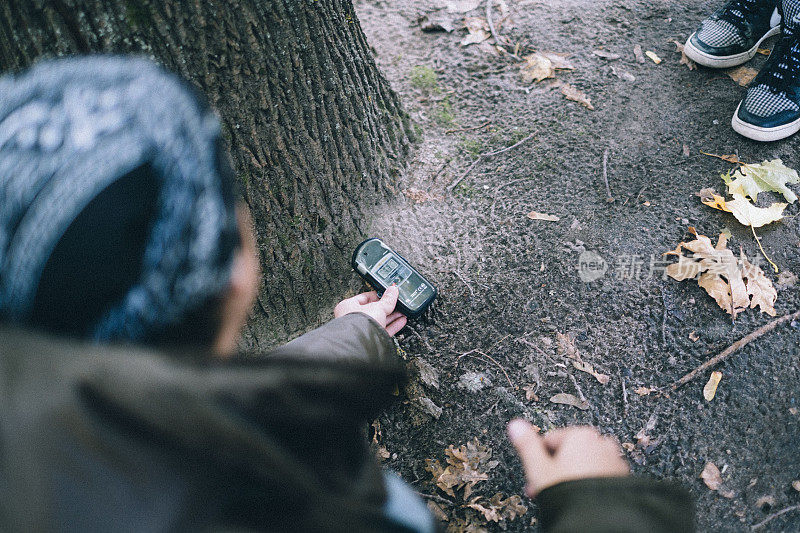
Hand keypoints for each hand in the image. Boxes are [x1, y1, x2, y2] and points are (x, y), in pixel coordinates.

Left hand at [333, 285, 406, 335]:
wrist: (361, 344)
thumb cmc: (359, 324)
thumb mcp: (377, 307)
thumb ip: (387, 299)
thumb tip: (393, 291)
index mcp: (348, 306)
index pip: (364, 297)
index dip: (378, 295)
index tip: (388, 293)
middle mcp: (353, 318)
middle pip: (373, 310)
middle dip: (387, 307)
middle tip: (397, 302)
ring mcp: (362, 329)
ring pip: (379, 320)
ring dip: (392, 316)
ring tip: (402, 311)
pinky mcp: (370, 338)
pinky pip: (383, 330)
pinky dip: (392, 325)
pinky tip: (401, 321)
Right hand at [507, 421, 629, 497]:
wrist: (598, 519)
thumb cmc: (570, 492)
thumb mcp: (539, 468)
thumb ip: (527, 444)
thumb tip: (516, 425)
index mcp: (580, 435)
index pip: (551, 439)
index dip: (539, 458)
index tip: (535, 473)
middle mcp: (601, 444)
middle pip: (569, 452)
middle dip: (555, 469)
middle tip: (545, 487)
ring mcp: (614, 461)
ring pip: (585, 464)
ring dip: (572, 476)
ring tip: (563, 494)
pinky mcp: (622, 478)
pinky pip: (599, 475)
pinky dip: (589, 483)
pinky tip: (580, 497)